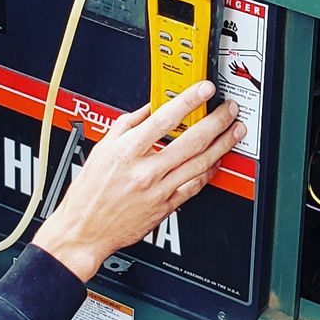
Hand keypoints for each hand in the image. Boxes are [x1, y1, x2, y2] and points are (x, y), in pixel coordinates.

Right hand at [34, 85, 243, 282]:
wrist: (85, 229)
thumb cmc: (89, 192)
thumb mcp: (101, 149)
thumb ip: (126, 125)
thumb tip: (147, 108)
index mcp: (127, 151)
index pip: (165, 119)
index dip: (189, 101)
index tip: (204, 89)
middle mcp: (145, 170)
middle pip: (191, 141)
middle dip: (216, 122)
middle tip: (229, 110)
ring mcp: (158, 190)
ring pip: (200, 163)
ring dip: (222, 145)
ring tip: (234, 132)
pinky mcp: (166, 206)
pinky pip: (194, 186)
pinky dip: (209, 171)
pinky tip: (217, 160)